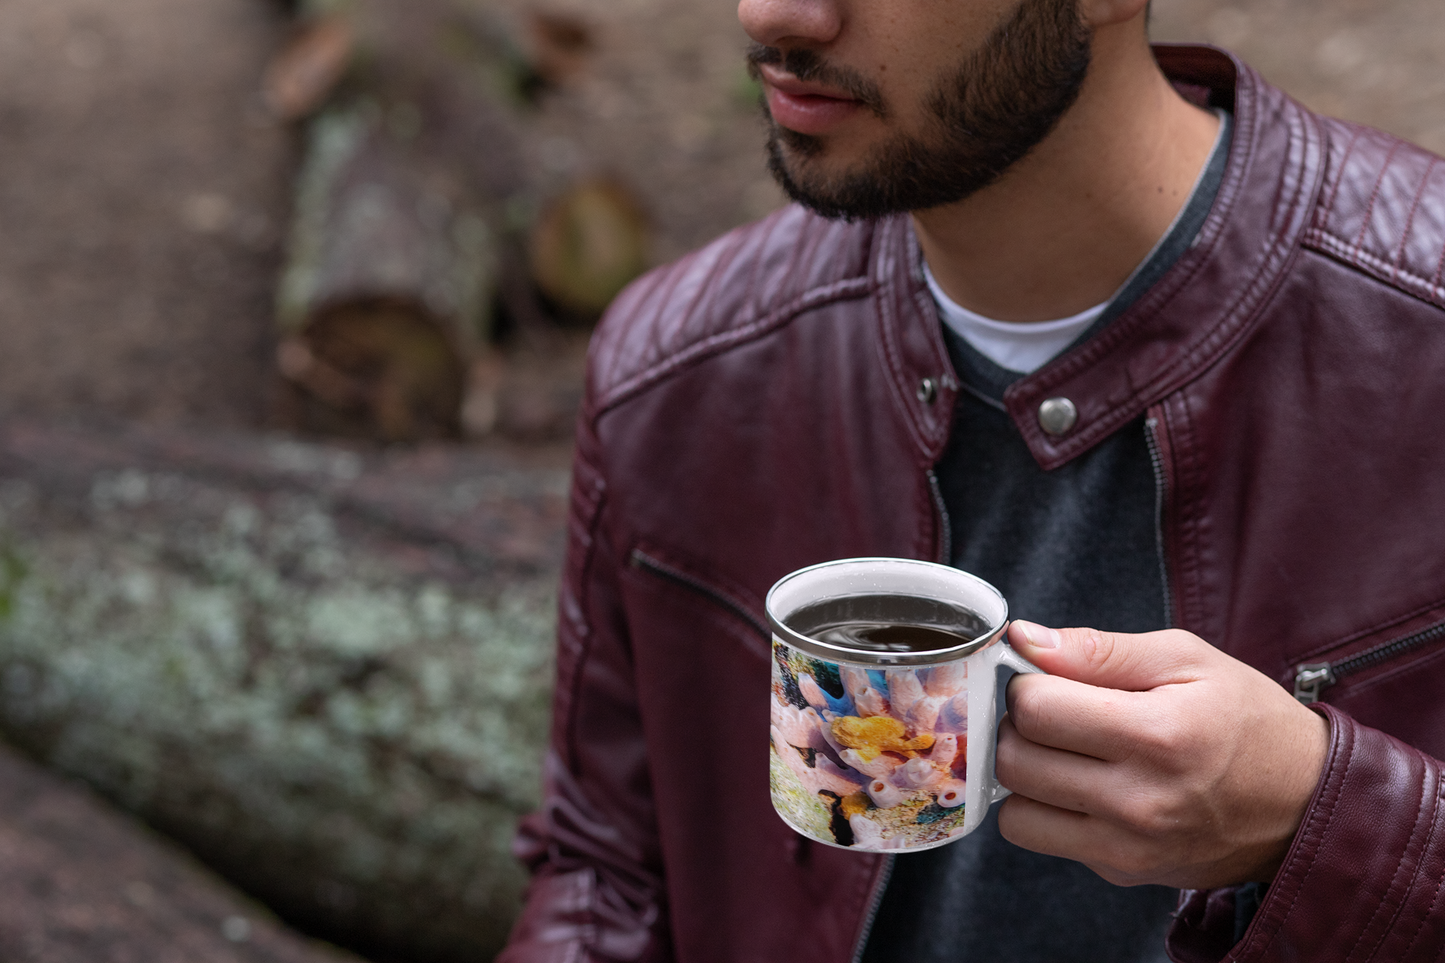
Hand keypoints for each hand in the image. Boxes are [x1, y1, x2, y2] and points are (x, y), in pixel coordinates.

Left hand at [995, 621, 1329, 889]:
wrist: (1306, 804)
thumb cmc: (1248, 722)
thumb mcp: (1186, 660)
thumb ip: (1098, 649)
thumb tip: (1025, 639)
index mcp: (1158, 735)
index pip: (1036, 710)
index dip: (1028, 684)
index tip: (1046, 680)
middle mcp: (1139, 800)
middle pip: (1015, 761)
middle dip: (1018, 728)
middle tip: (1051, 713)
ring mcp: (1128, 845)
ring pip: (1015, 812)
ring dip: (1024, 776)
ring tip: (1063, 753)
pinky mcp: (1122, 872)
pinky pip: (1044, 840)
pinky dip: (1048, 811)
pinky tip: (1085, 787)